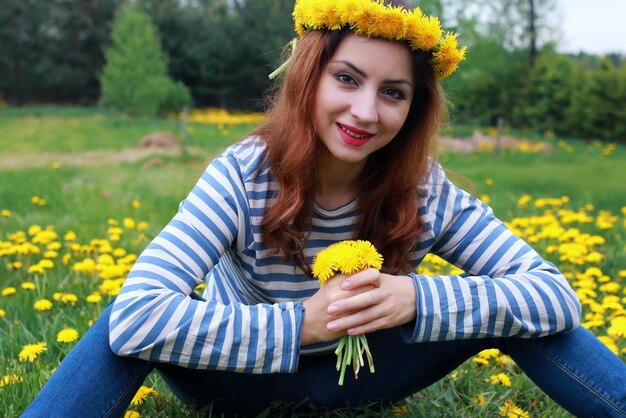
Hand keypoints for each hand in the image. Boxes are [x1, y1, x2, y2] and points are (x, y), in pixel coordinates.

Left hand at [300, 268, 415, 344]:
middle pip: (366, 299)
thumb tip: (338, 277)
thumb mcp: (381, 278)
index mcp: (382, 279)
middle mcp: (386, 293)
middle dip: (347, 305)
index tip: (342, 285)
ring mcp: (389, 308)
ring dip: (348, 322)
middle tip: (329, 309)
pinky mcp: (390, 321)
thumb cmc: (389, 286)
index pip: (371, 276)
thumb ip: (363, 277)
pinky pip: (373, 326)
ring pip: (367, 316)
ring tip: (331, 326)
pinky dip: (360, 329)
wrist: (417, 298)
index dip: (357, 280)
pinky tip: (347, 331)